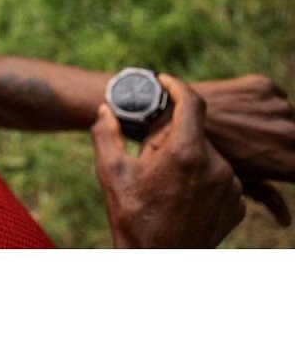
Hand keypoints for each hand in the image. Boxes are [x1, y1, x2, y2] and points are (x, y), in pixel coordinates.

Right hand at [91, 74, 245, 247]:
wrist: (157, 261)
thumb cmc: (132, 216)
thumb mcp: (110, 171)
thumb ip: (105, 133)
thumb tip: (104, 109)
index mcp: (186, 153)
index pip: (192, 103)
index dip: (177, 86)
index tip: (163, 80)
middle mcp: (216, 166)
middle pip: (194, 132)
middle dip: (172, 136)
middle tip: (148, 154)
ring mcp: (230, 187)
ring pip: (207, 154)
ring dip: (187, 157)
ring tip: (162, 180)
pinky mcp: (237, 205)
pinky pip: (219, 177)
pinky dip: (201, 178)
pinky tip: (179, 194)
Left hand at [196, 74, 294, 225]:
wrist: (168, 117)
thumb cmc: (198, 157)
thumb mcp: (235, 181)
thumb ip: (267, 196)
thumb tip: (285, 220)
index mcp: (289, 161)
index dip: (290, 160)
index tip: (276, 157)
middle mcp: (291, 133)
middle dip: (282, 140)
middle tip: (249, 142)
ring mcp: (278, 107)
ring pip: (287, 113)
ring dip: (272, 119)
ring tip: (240, 126)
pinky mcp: (262, 85)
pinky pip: (274, 93)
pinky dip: (261, 101)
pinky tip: (237, 109)